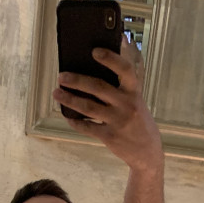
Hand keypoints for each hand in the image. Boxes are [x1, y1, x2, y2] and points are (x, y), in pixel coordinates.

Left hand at [53, 41, 162, 172]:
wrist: (147, 151)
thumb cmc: (138, 119)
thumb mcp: (136, 99)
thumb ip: (123, 82)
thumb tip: (107, 55)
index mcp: (134, 91)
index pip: (125, 70)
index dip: (110, 59)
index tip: (94, 51)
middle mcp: (127, 104)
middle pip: (98, 88)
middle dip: (77, 80)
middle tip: (61, 76)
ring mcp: (118, 121)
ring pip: (89, 107)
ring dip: (70, 99)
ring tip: (56, 93)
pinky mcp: (110, 137)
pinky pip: (88, 127)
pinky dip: (76, 121)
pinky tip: (68, 116)